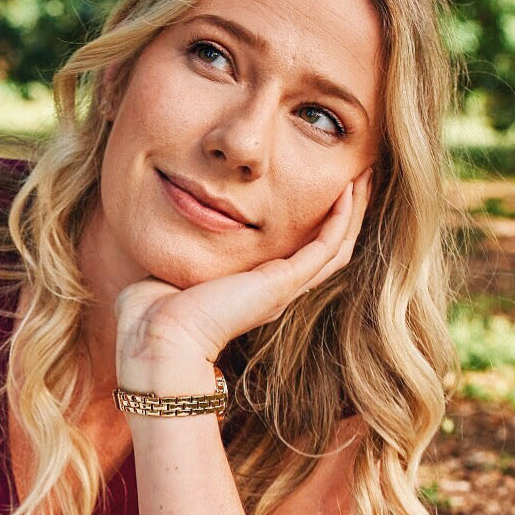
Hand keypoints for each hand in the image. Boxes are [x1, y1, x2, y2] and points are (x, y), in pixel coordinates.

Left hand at [115, 168, 372, 378]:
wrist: (158, 338)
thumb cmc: (151, 311)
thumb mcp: (171, 269)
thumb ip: (178, 251)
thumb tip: (163, 232)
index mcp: (249, 291)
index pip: (294, 254)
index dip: (311, 222)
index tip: (319, 186)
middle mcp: (272, 292)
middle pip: (326, 249)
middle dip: (343, 212)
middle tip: (357, 176)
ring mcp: (281, 290)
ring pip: (337, 247)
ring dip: (353, 212)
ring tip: (363, 176)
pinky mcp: (282, 284)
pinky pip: (328, 246)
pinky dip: (342, 218)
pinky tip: (349, 189)